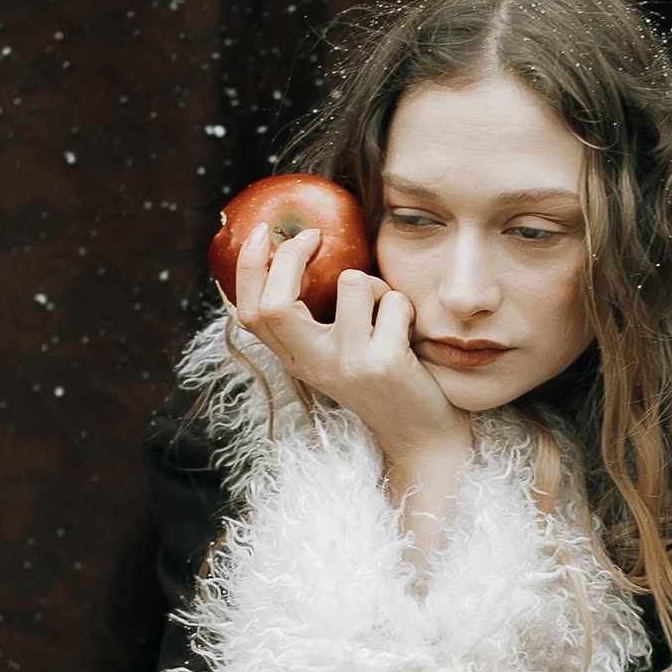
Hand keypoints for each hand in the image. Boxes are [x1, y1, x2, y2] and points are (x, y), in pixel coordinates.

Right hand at [234, 223, 470, 463]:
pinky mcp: (384, 363)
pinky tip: (410, 334)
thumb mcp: (341, 356)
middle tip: (313, 236)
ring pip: (351, 282)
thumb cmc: (387, 384)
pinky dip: (405, 306)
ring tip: (386, 309)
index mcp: (297, 361)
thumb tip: (304, 246)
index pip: (250, 314)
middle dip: (291, 256)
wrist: (423, 437)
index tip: (261, 234)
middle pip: (276, 303)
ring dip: (375, 282)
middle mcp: (315, 365)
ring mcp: (349, 365)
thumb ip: (318, 319)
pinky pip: (393, 300)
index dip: (249, 268)